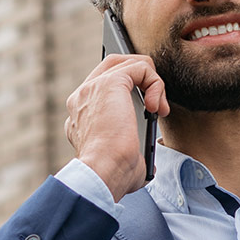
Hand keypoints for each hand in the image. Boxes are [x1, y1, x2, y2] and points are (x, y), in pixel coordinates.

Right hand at [64, 53, 168, 200]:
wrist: (103, 174)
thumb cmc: (111, 176)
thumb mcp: (118, 160)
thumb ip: (128, 151)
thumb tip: (146, 162)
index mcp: (80, 115)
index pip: (104, 86)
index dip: (130, 91)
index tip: (146, 110)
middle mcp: (82, 98)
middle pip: (114, 65)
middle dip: (141, 78)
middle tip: (156, 103)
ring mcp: (93, 88)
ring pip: (129, 64)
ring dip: (152, 82)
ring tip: (159, 108)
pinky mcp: (109, 83)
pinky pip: (140, 68)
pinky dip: (156, 84)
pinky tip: (158, 107)